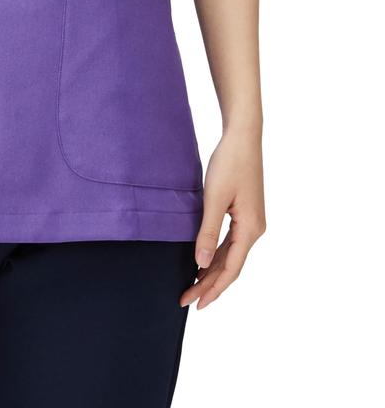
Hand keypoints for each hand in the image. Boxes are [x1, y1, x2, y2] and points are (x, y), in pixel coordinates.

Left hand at [180, 128, 266, 309]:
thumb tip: (199, 263)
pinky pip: (230, 242)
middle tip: (186, 300)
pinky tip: (202, 261)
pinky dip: (216, 255)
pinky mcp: (244, 213)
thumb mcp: (214, 198)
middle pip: (230, 266)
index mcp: (250, 229)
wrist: (242, 137)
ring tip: (192, 286)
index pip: (230, 269)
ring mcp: (251, 222)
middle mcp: (254, 230)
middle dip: (209, 284)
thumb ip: (207, 232)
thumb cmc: (229, 163)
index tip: (196, 303)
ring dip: (211, 271)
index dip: (213, 289)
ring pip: (230, 255)